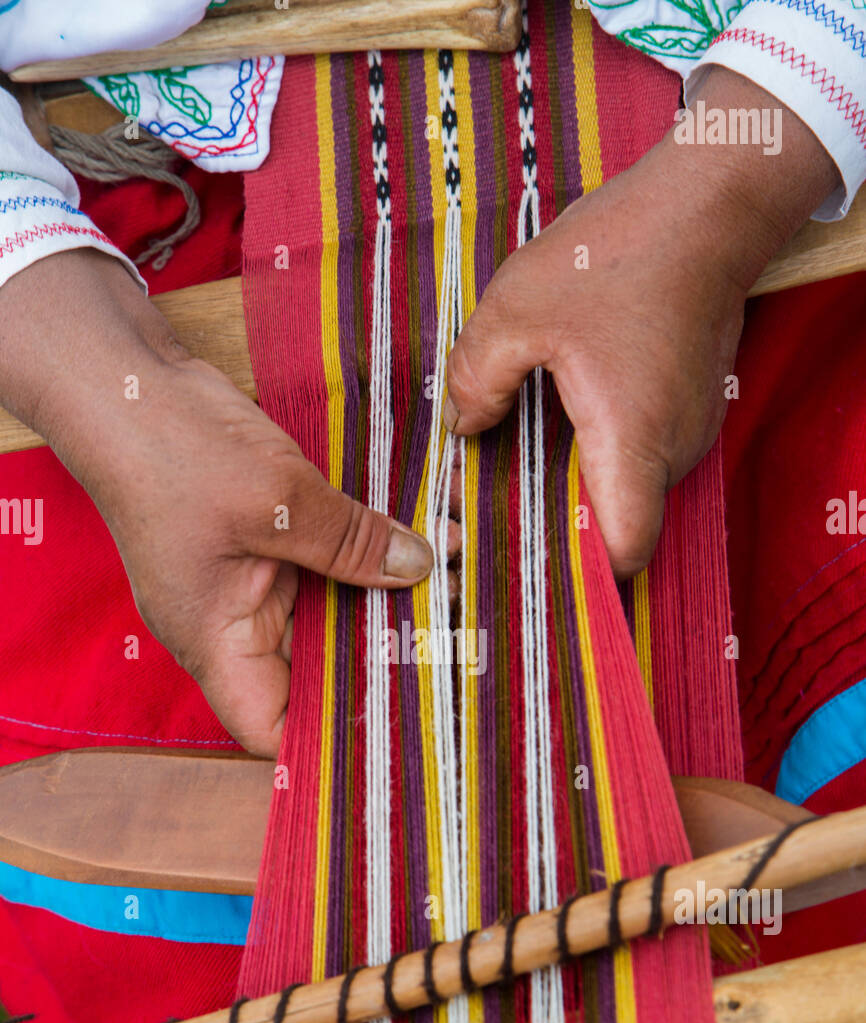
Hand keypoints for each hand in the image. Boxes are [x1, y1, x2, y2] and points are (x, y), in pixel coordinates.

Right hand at [0, 250, 433, 756]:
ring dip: (379, 609)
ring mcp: (247, 584)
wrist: (128, 382)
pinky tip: (419, 552)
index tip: (397, 727)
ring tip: (449, 605)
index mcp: (216, 643)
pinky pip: (322, 570)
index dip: (326, 740)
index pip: (271, 729)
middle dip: (374, 665)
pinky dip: (365, 564)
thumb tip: (419, 567)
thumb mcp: (279, 502)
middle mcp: (232, 625)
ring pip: (326, 620)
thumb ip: (351, 543)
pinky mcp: (265, 543)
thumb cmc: (174, 452)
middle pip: (312, 676)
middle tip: (449, 657)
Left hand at [445, 70, 838, 577]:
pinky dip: (599, 449)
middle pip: (616, 525)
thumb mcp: (515, 311)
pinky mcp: (688, 406)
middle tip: (488, 507)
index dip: (578, 573)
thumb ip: (477, 380)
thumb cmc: (618, 253)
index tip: (522, 564)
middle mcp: (671, 450)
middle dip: (554, 524)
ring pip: (626, 487)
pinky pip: (640, 451)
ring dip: (574, 481)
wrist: (705, 203)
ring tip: (511, 457)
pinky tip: (556, 417)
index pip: (623, 554)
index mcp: (632, 443)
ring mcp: (687, 429)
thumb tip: (463, 427)